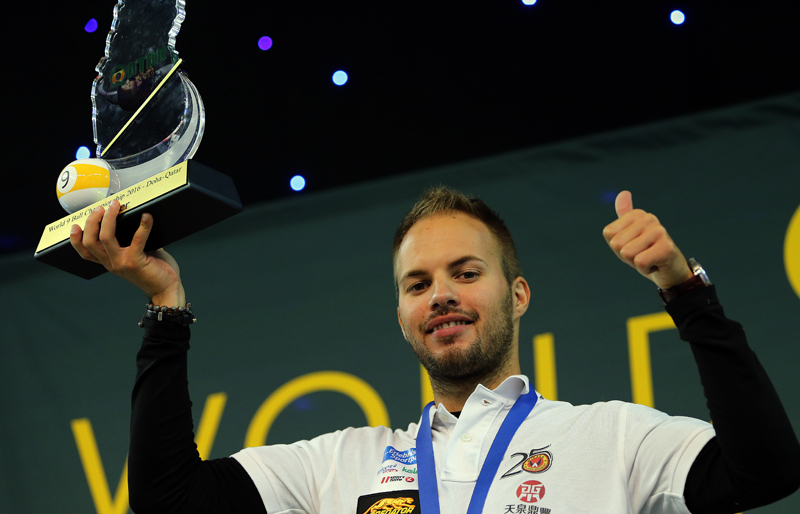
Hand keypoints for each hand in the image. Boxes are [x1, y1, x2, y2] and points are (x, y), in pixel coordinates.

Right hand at [70, 199, 184, 305]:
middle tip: (101, 208)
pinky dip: (143, 226)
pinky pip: (137, 240)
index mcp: (109, 262)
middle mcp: (112, 263)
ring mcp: (122, 263)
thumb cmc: (154, 272)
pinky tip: (147, 217)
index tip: (75, 225)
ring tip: (114, 206)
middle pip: (90, 241)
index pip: (85, 252)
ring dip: (108, 219)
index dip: (76, 239)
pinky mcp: (136, 262)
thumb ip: (131, 242)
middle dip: (92, 221)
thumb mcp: (135, 257)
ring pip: (105, 238)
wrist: (166, 290)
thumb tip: (136, 219)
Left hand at [602, 191, 692, 289]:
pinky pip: (640, 262)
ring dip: (636, 263)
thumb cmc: (646, 252)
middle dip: (626, 256)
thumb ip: (624, 215)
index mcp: (637, 214)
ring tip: (649, 258)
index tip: (633, 247)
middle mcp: (649, 218)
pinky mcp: (666, 247)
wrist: (670, 271)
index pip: (609, 233)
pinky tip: (655, 264)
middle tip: (642, 254)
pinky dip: (645, 269)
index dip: (617, 246)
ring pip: (627, 253)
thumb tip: (623, 193)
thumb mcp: (628, 235)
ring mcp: (659, 231)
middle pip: (617, 244)